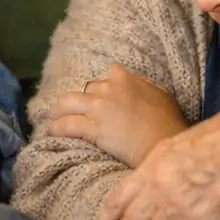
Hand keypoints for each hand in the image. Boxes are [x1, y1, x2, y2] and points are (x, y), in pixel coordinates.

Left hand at [43, 64, 188, 166]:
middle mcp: (109, 89)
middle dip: (77, 100)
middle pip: (84, 89)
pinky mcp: (91, 127)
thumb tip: (136, 82)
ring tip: (54, 118)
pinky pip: (66, 125)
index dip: (102, 86)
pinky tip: (50, 132)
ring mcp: (98, 107)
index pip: (108, 74)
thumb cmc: (168, 124)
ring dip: (58, 111)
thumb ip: (145, 86)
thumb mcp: (162, 95)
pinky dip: (56, 128)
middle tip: (71, 109)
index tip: (99, 96)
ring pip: (67, 103)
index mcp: (125, 78)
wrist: (164, 145)